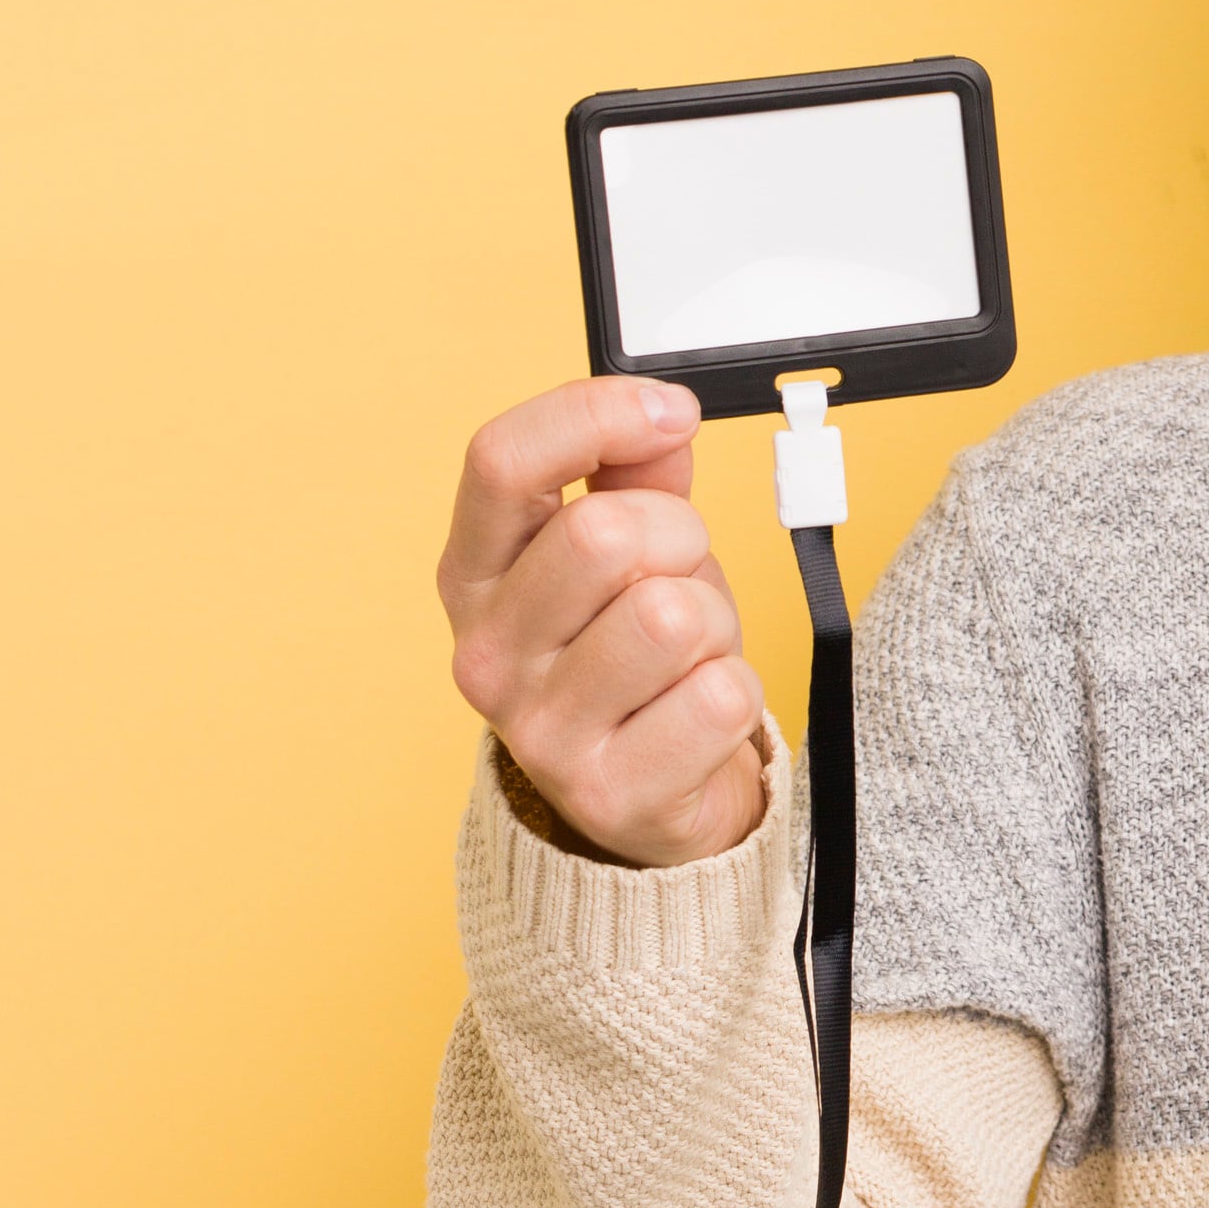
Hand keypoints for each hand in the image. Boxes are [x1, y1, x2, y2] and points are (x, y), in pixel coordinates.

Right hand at [436, 377, 768, 867]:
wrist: (651, 796)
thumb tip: (660, 411)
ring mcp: (539, 733)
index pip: (500, 460)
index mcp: (473, 574)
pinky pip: (720, 698)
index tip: (670, 414)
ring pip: (671, 618)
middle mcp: (484, 654)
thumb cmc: (634, 655)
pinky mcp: (608, 796)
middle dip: (680, 540)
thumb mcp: (629, 552)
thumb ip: (636, 471)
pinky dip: (735, 695)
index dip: (597, 415)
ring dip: (713, 626)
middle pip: (605, 536)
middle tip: (682, 577)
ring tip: (689, 655)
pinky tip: (696, 714)